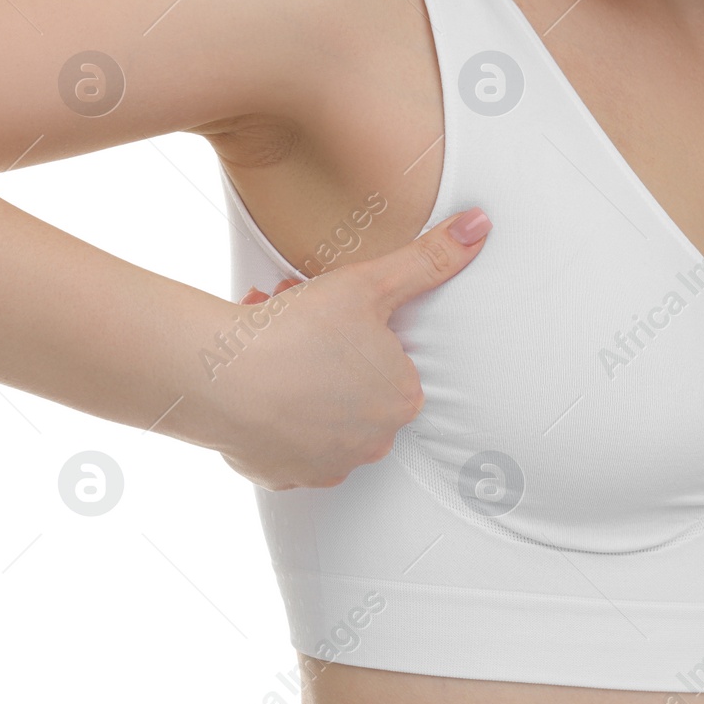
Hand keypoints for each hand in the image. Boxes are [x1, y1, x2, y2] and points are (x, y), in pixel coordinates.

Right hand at [208, 208, 490, 490]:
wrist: (223, 378)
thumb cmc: (296, 331)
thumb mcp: (370, 282)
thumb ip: (428, 259)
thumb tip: (479, 226)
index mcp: (402, 398)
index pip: (390, 362)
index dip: (356, 333)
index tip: (329, 318)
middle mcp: (374, 441)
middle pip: (354, 389)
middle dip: (327, 358)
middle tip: (295, 325)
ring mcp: (329, 464)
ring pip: (320, 418)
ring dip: (301, 387)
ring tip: (269, 350)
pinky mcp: (285, 477)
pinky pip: (286, 446)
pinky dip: (274, 421)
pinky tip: (255, 390)